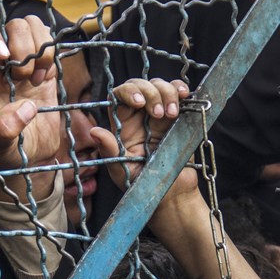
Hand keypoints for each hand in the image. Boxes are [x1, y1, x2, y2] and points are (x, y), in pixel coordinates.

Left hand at [0, 14, 59, 198]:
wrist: (29, 155)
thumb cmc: (6, 151)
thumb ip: (4, 130)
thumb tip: (24, 109)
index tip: (4, 56)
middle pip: (6, 23)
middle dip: (20, 46)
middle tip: (22, 77)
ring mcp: (20, 60)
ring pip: (28, 25)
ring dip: (38, 47)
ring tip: (35, 78)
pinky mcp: (42, 65)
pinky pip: (46, 39)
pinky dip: (50, 54)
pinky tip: (46, 78)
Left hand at [90, 78, 196, 203]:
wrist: (172, 193)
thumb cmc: (143, 184)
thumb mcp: (122, 171)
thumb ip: (110, 151)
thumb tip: (94, 132)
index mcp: (123, 124)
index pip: (119, 95)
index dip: (128, 91)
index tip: (139, 102)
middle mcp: (140, 114)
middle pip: (141, 85)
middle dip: (151, 92)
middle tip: (159, 114)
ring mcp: (160, 113)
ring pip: (160, 86)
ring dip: (168, 93)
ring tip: (172, 114)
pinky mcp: (179, 115)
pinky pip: (180, 93)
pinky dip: (182, 89)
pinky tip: (185, 96)